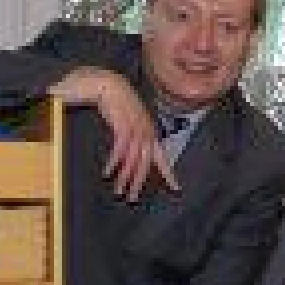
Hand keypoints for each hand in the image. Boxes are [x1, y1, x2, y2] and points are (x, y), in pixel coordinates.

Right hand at [49, 66, 176, 200]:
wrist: (110, 86)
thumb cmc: (120, 105)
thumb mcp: (133, 123)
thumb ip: (136, 139)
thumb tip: (135, 156)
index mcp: (151, 134)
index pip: (162, 158)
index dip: (169, 174)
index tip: (176, 188)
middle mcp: (147, 133)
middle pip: (145, 164)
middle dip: (139, 182)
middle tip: (133, 198)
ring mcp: (136, 130)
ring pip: (133, 159)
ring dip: (125, 176)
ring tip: (119, 191)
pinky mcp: (123, 126)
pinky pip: (120, 149)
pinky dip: (114, 161)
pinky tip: (108, 172)